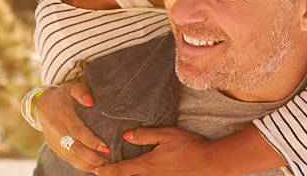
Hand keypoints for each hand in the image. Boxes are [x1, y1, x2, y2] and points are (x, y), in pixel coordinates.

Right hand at [36, 79, 110, 172]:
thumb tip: (91, 101)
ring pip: (71, 156)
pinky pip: (67, 159)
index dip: (91, 141)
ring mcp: (54, 141)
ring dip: (87, 164)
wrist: (42, 103)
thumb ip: (81, 91)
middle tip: (108, 161)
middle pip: (75, 148)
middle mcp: (57, 131)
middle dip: (92, 157)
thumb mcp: (71, 87)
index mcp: (63, 116)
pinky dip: (80, 165)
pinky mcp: (53, 147)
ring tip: (103, 167)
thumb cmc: (63, 95)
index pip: (78, 131)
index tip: (106, 148)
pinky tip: (93, 168)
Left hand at [95, 127, 220, 175]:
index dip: (106, 171)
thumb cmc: (191, 147)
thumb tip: (126, 136)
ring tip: (116, 174)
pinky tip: (139, 174)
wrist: (211, 164)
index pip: (120, 170)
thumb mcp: (168, 135)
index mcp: (147, 165)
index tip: (95, 170)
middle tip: (100, 173)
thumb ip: (145, 135)